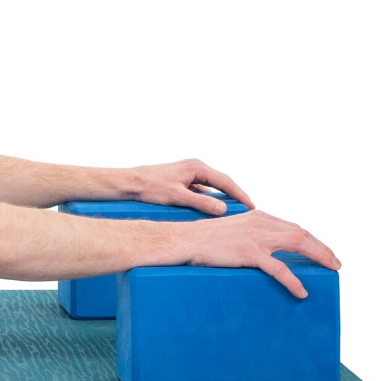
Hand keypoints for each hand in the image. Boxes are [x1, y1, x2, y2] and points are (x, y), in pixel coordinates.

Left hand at [127, 158, 254, 214]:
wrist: (129, 183)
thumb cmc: (150, 187)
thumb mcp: (177, 197)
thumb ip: (201, 204)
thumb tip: (224, 210)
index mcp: (197, 167)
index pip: (225, 181)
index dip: (240, 195)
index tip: (251, 206)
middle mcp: (195, 168)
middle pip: (221, 184)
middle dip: (235, 197)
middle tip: (249, 211)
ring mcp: (189, 174)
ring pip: (211, 188)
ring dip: (222, 200)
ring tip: (235, 213)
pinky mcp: (183, 182)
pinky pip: (201, 192)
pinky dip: (208, 201)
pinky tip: (213, 212)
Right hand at [184, 211, 340, 297]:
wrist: (184, 239)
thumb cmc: (202, 239)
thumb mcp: (231, 230)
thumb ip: (249, 235)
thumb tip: (262, 250)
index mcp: (258, 217)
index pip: (294, 227)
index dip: (313, 240)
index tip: (323, 251)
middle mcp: (261, 223)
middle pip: (302, 233)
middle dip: (322, 248)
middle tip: (335, 263)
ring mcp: (255, 237)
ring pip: (298, 244)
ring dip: (319, 256)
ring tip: (331, 269)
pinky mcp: (248, 252)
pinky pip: (278, 269)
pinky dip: (293, 281)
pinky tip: (301, 291)